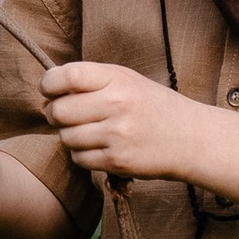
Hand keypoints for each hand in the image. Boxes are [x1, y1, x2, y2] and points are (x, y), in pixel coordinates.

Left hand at [37, 60, 209, 183]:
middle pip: (58, 111)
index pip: (67, 76)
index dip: (49, 84)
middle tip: (65, 115)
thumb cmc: (152, 106)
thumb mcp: (127, 80)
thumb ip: (91, 80)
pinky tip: (98, 147)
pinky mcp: (118, 161)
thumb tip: (48, 89)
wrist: (190, 138)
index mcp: (118, 79)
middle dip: (54, 114)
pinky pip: (79, 159)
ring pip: (66, 137)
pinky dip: (82, 155)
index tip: (49, 89)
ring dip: (69, 136)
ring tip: (88, 131)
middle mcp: (117, 105)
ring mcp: (117, 135)